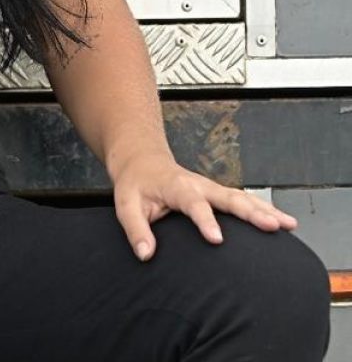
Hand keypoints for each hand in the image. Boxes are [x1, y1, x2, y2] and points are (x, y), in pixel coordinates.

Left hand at [111, 151, 299, 261]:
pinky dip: (264, 209)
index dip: (205, 220)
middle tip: (272, 226)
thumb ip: (135, 229)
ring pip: (242, 197)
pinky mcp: (218, 194)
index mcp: (176, 187)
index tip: (217, 239)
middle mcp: (199, 185)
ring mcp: (211, 189)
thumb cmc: (136, 184)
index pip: (193, 203)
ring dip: (266, 210)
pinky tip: (283, 222)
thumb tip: (146, 254)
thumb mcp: (126, 204)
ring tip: (289, 225)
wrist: (143, 161)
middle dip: (251, 211)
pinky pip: (244, 200)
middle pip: (228, 197)